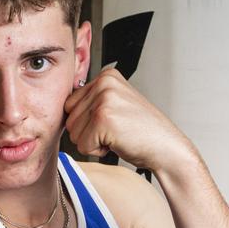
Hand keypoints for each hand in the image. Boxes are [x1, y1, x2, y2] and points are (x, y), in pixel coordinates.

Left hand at [64, 67, 199, 173]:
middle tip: (116, 130)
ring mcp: (104, 99)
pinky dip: (98, 150)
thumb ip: (91, 101)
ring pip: (74, 132)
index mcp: (106, 76)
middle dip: (89, 132)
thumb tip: (61, 106)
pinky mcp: (103, 118)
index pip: (70, 104)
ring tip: (117, 135)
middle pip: (70, 118)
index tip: (112, 120)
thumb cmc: (141, 131)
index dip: (87, 121)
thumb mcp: (115, 105)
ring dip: (93, 142)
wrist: (166, 148)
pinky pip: (82, 145)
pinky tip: (118, 142)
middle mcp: (104, 83)